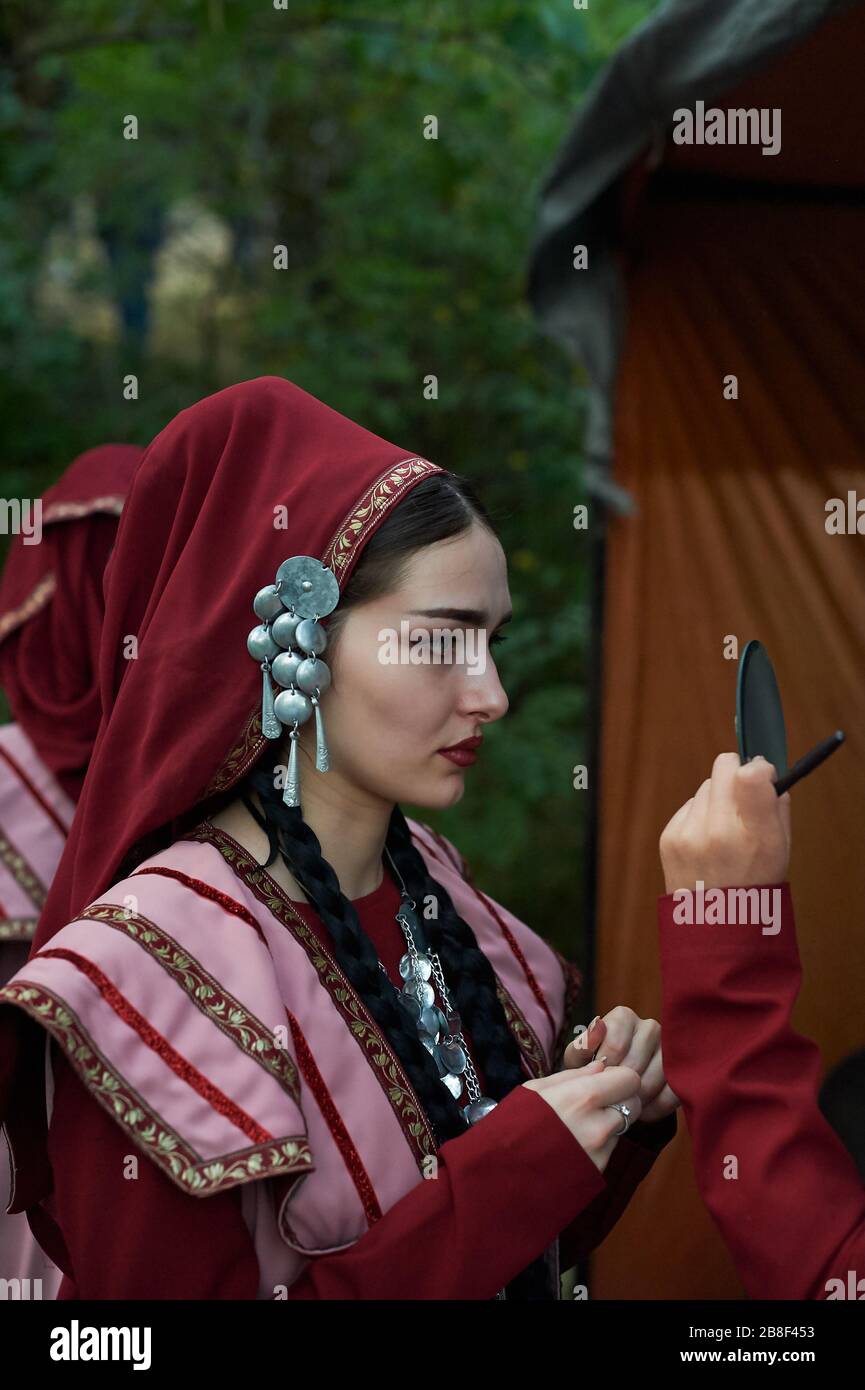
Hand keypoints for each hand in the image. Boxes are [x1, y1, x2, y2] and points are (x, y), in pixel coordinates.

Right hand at [523, 1058, 642, 1172]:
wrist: (502, 1175)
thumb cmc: (513, 1124)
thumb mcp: (535, 1090)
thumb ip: (573, 1076)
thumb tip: (600, 1068)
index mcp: (583, 1097)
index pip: (630, 1079)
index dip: (620, 1077)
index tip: (606, 1079)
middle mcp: (599, 1125)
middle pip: (634, 1104)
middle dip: (621, 1099)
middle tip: (599, 1101)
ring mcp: (601, 1151)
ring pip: (622, 1127)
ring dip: (610, 1122)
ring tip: (580, 1125)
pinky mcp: (599, 1171)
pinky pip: (610, 1148)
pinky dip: (600, 1143)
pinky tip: (576, 1144)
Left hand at [559, 1007, 679, 1122]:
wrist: (613, 1084)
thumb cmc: (592, 1067)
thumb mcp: (578, 1059)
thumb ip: (581, 1046)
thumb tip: (598, 1026)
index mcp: (623, 1017)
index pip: (616, 1045)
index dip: (605, 1070)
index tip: (598, 1081)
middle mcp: (649, 1026)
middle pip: (636, 1063)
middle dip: (620, 1086)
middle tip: (610, 1099)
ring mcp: (669, 1047)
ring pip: (655, 1078)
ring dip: (638, 1098)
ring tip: (624, 1105)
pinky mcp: (683, 1069)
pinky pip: (673, 1091)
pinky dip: (657, 1107)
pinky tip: (643, 1113)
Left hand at [659, 751, 790, 892]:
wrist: (716, 927)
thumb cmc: (756, 885)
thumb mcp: (783, 849)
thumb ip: (777, 806)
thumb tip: (762, 770)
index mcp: (756, 837)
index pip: (750, 776)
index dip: (759, 768)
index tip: (764, 776)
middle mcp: (717, 833)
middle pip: (724, 768)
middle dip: (736, 777)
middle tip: (745, 800)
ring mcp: (688, 835)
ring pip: (705, 786)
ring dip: (717, 800)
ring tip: (726, 832)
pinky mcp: (669, 838)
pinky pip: (689, 806)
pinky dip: (700, 817)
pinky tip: (707, 842)